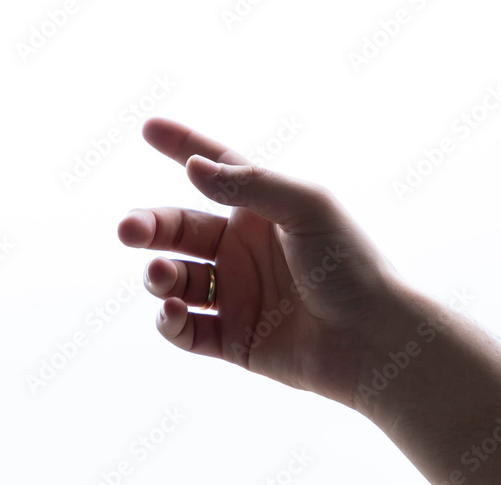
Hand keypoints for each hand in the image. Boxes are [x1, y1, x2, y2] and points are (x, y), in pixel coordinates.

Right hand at [118, 118, 404, 407]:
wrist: (374, 341)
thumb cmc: (350, 266)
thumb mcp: (306, 208)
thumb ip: (249, 185)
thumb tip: (194, 167)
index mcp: (263, 213)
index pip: (215, 171)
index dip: (182, 148)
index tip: (148, 128)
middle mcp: (245, 251)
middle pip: (180, 230)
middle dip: (149, 226)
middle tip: (127, 229)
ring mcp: (238, 297)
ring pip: (176, 279)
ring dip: (158, 275)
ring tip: (162, 277)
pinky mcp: (234, 341)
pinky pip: (186, 330)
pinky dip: (170, 320)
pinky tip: (171, 310)